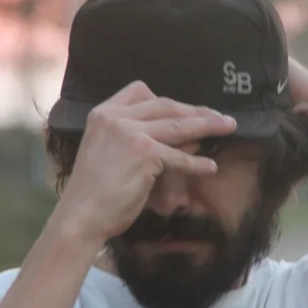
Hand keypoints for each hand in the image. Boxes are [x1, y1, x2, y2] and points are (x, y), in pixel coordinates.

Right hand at [53, 81, 237, 243]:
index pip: (141, 92)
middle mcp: (115, 117)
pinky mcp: (143, 153)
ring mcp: (129, 133)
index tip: (188, 108)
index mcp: (103, 113)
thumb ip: (145, 141)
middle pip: (165, 105)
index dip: (169, 101)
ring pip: (178, 125)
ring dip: (207, 126)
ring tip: (227, 128)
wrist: (80, 216)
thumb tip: (188, 140)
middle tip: (220, 117)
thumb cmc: (95, 192)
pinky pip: (179, 156)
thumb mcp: (114, 155)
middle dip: (196, 111)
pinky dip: (197, 164)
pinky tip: (210, 168)